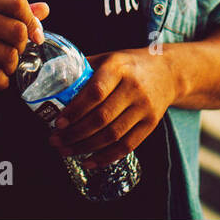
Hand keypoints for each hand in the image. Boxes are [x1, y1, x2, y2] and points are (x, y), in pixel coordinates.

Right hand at [0, 0, 47, 89]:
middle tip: (12, 54)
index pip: (17, 0)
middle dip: (21, 48)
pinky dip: (0, 81)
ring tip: (0, 67)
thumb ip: (8, 11)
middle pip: (17, 30)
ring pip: (8, 55)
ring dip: (9, 66)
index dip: (32, 20)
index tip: (34, 36)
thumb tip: (44, 9)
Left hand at [47, 49, 179, 167]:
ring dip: (86, 147)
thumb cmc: (129, 65)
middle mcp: (133, 88)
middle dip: (75, 134)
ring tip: (66, 151)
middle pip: (102, 118)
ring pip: (112, 135)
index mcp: (118, 68)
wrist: (167, 71)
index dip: (75, 110)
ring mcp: (144, 107)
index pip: (95, 93)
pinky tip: (89, 161)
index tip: (58, 122)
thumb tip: (52, 83)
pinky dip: (106, 157)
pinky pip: (127, 145)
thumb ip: (84, 70)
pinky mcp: (151, 123)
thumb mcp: (108, 58)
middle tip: (56, 140)